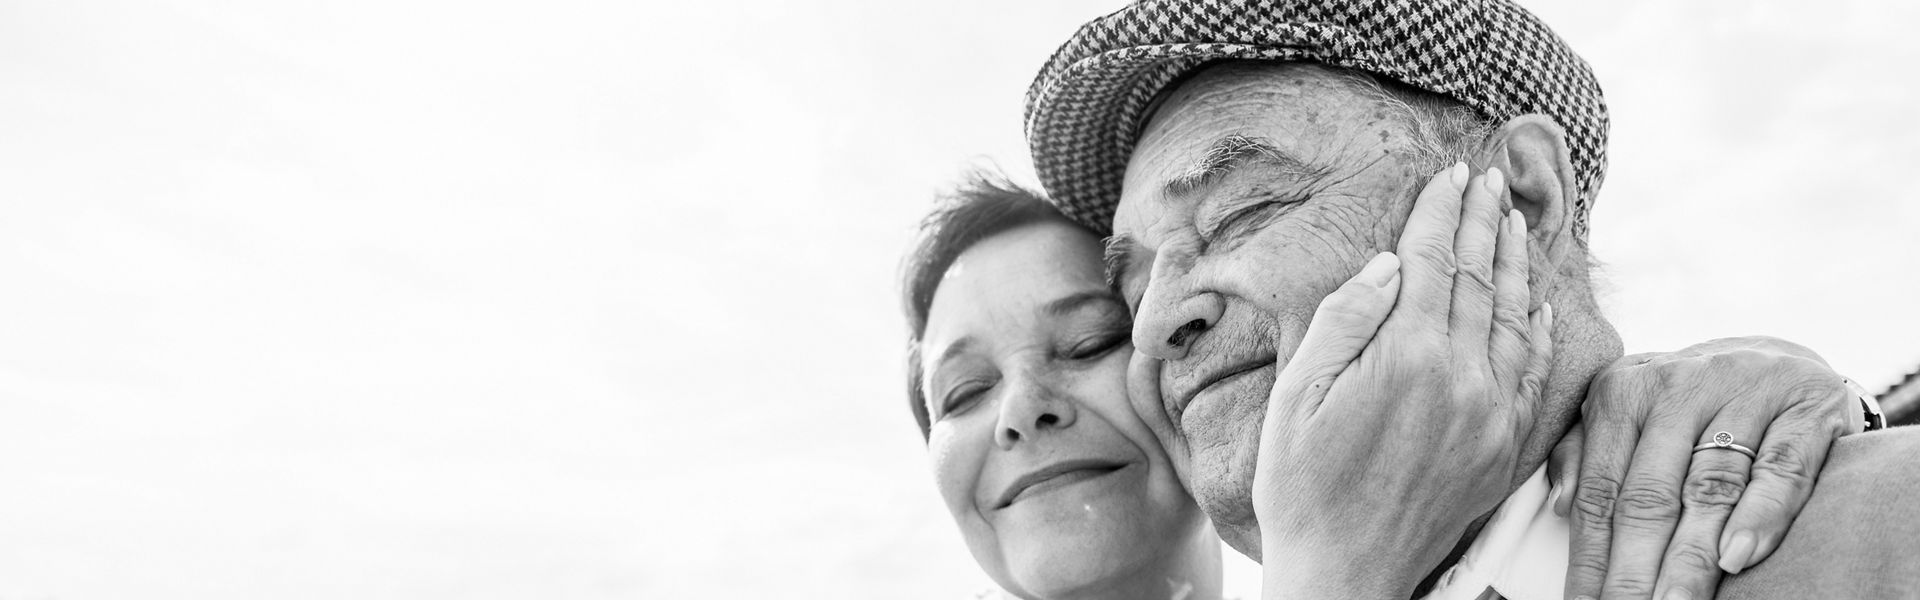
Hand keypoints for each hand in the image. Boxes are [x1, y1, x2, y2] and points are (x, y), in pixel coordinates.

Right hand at [1253, 163, 1553, 598]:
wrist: (1344, 571)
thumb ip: (1344, 322)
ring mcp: (1491, 415)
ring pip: (1514, 319)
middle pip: (1479, 280)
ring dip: (1514, 264)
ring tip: (1512, 221)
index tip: (1447, 175)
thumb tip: (1388, 265)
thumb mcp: (1298, 395)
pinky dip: (1538, 330)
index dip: (1439, 213)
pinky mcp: (1503, 447)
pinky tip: (1537, 304)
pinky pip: (1533, 374)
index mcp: (1408, 357)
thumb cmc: (1302, 486)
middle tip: (1485, 180)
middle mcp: (1462, 379)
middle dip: (1481, 222)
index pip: (1432, 262)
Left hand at [1555, 337, 1857, 599]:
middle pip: (1649, 496)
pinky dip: (1759, 516)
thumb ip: (1585, 453)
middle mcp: (1679, 387)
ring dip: (1690, 556)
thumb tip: (1560, 505)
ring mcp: (1745, 394)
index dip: (1590, 557)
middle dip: (1634, 568)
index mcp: (1622, 392)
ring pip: (1710, 487)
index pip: (1600, 491)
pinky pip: (1779, 470)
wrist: (1778, 356)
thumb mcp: (1628, 413)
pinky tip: (1737, 557)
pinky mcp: (1805, 410)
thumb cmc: (1687, 402)